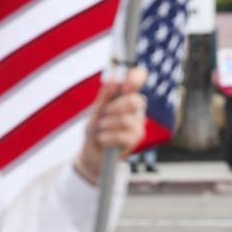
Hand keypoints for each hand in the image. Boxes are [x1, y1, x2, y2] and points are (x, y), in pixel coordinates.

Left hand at [75, 67, 146, 183]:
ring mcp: (138, 125)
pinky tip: (102, 139)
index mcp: (127, 99)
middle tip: (104, 113)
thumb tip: (114, 79)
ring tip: (100, 129)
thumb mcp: (96, 111)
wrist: (92, 154)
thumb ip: (105, 96)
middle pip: (135, 101)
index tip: (129, 77)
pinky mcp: (136, 139)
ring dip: (107, 124)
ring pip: (125, 120)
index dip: (136, 77)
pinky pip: (122, 135)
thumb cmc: (96, 130)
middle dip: (116, 106)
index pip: (137, 82)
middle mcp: (137, 110)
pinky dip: (107, 137)